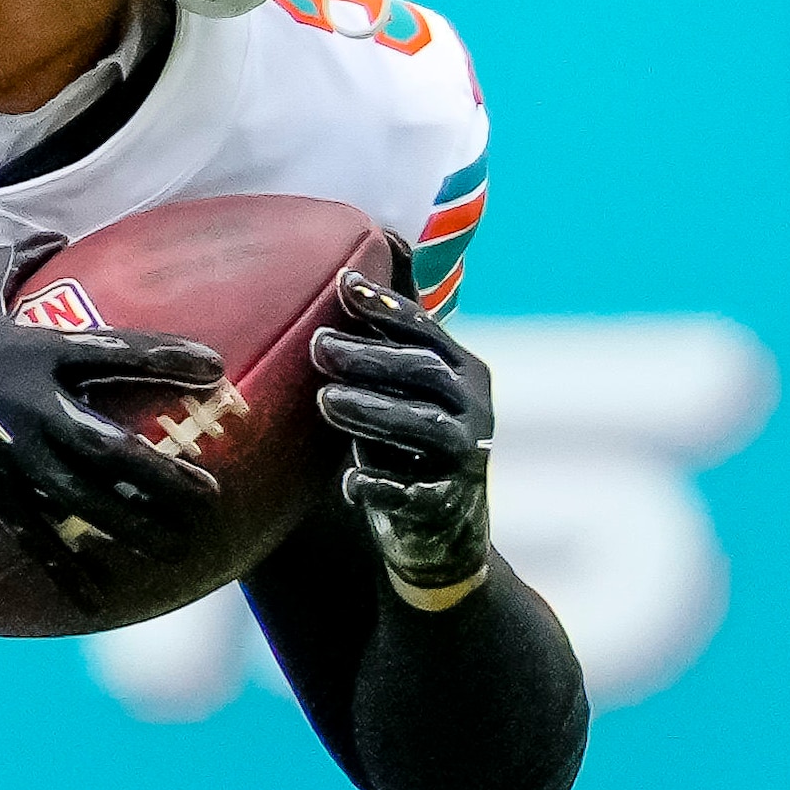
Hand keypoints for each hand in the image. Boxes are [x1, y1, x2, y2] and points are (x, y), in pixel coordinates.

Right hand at [0, 256, 224, 575]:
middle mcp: (36, 408)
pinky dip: (64, 569)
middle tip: (210, 496)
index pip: (120, 353)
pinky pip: (33, 537)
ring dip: (136, 525)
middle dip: (169, 476)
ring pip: (89, 502)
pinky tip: (95, 596)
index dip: (170, 360)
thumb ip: (17, 262)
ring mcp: (12, 456)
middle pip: (120, 449)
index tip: (215, 370)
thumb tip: (52, 234)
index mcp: (36, 350)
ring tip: (177, 544)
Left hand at [306, 274, 495, 604]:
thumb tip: (359, 262)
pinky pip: (416, 494)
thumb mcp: (402, 387)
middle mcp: (471, 408)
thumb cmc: (407, 441)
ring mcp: (462, 457)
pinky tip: (351, 481)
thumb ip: (386, 340)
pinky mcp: (445, 504)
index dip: (386, 307)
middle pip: (424, 372)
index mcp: (460, 371)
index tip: (343, 285)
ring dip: (373, 411)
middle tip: (318, 345)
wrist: (441, 528)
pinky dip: (383, 486)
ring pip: (423, 426)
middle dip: (371, 356)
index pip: (424, 330)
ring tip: (326, 400)